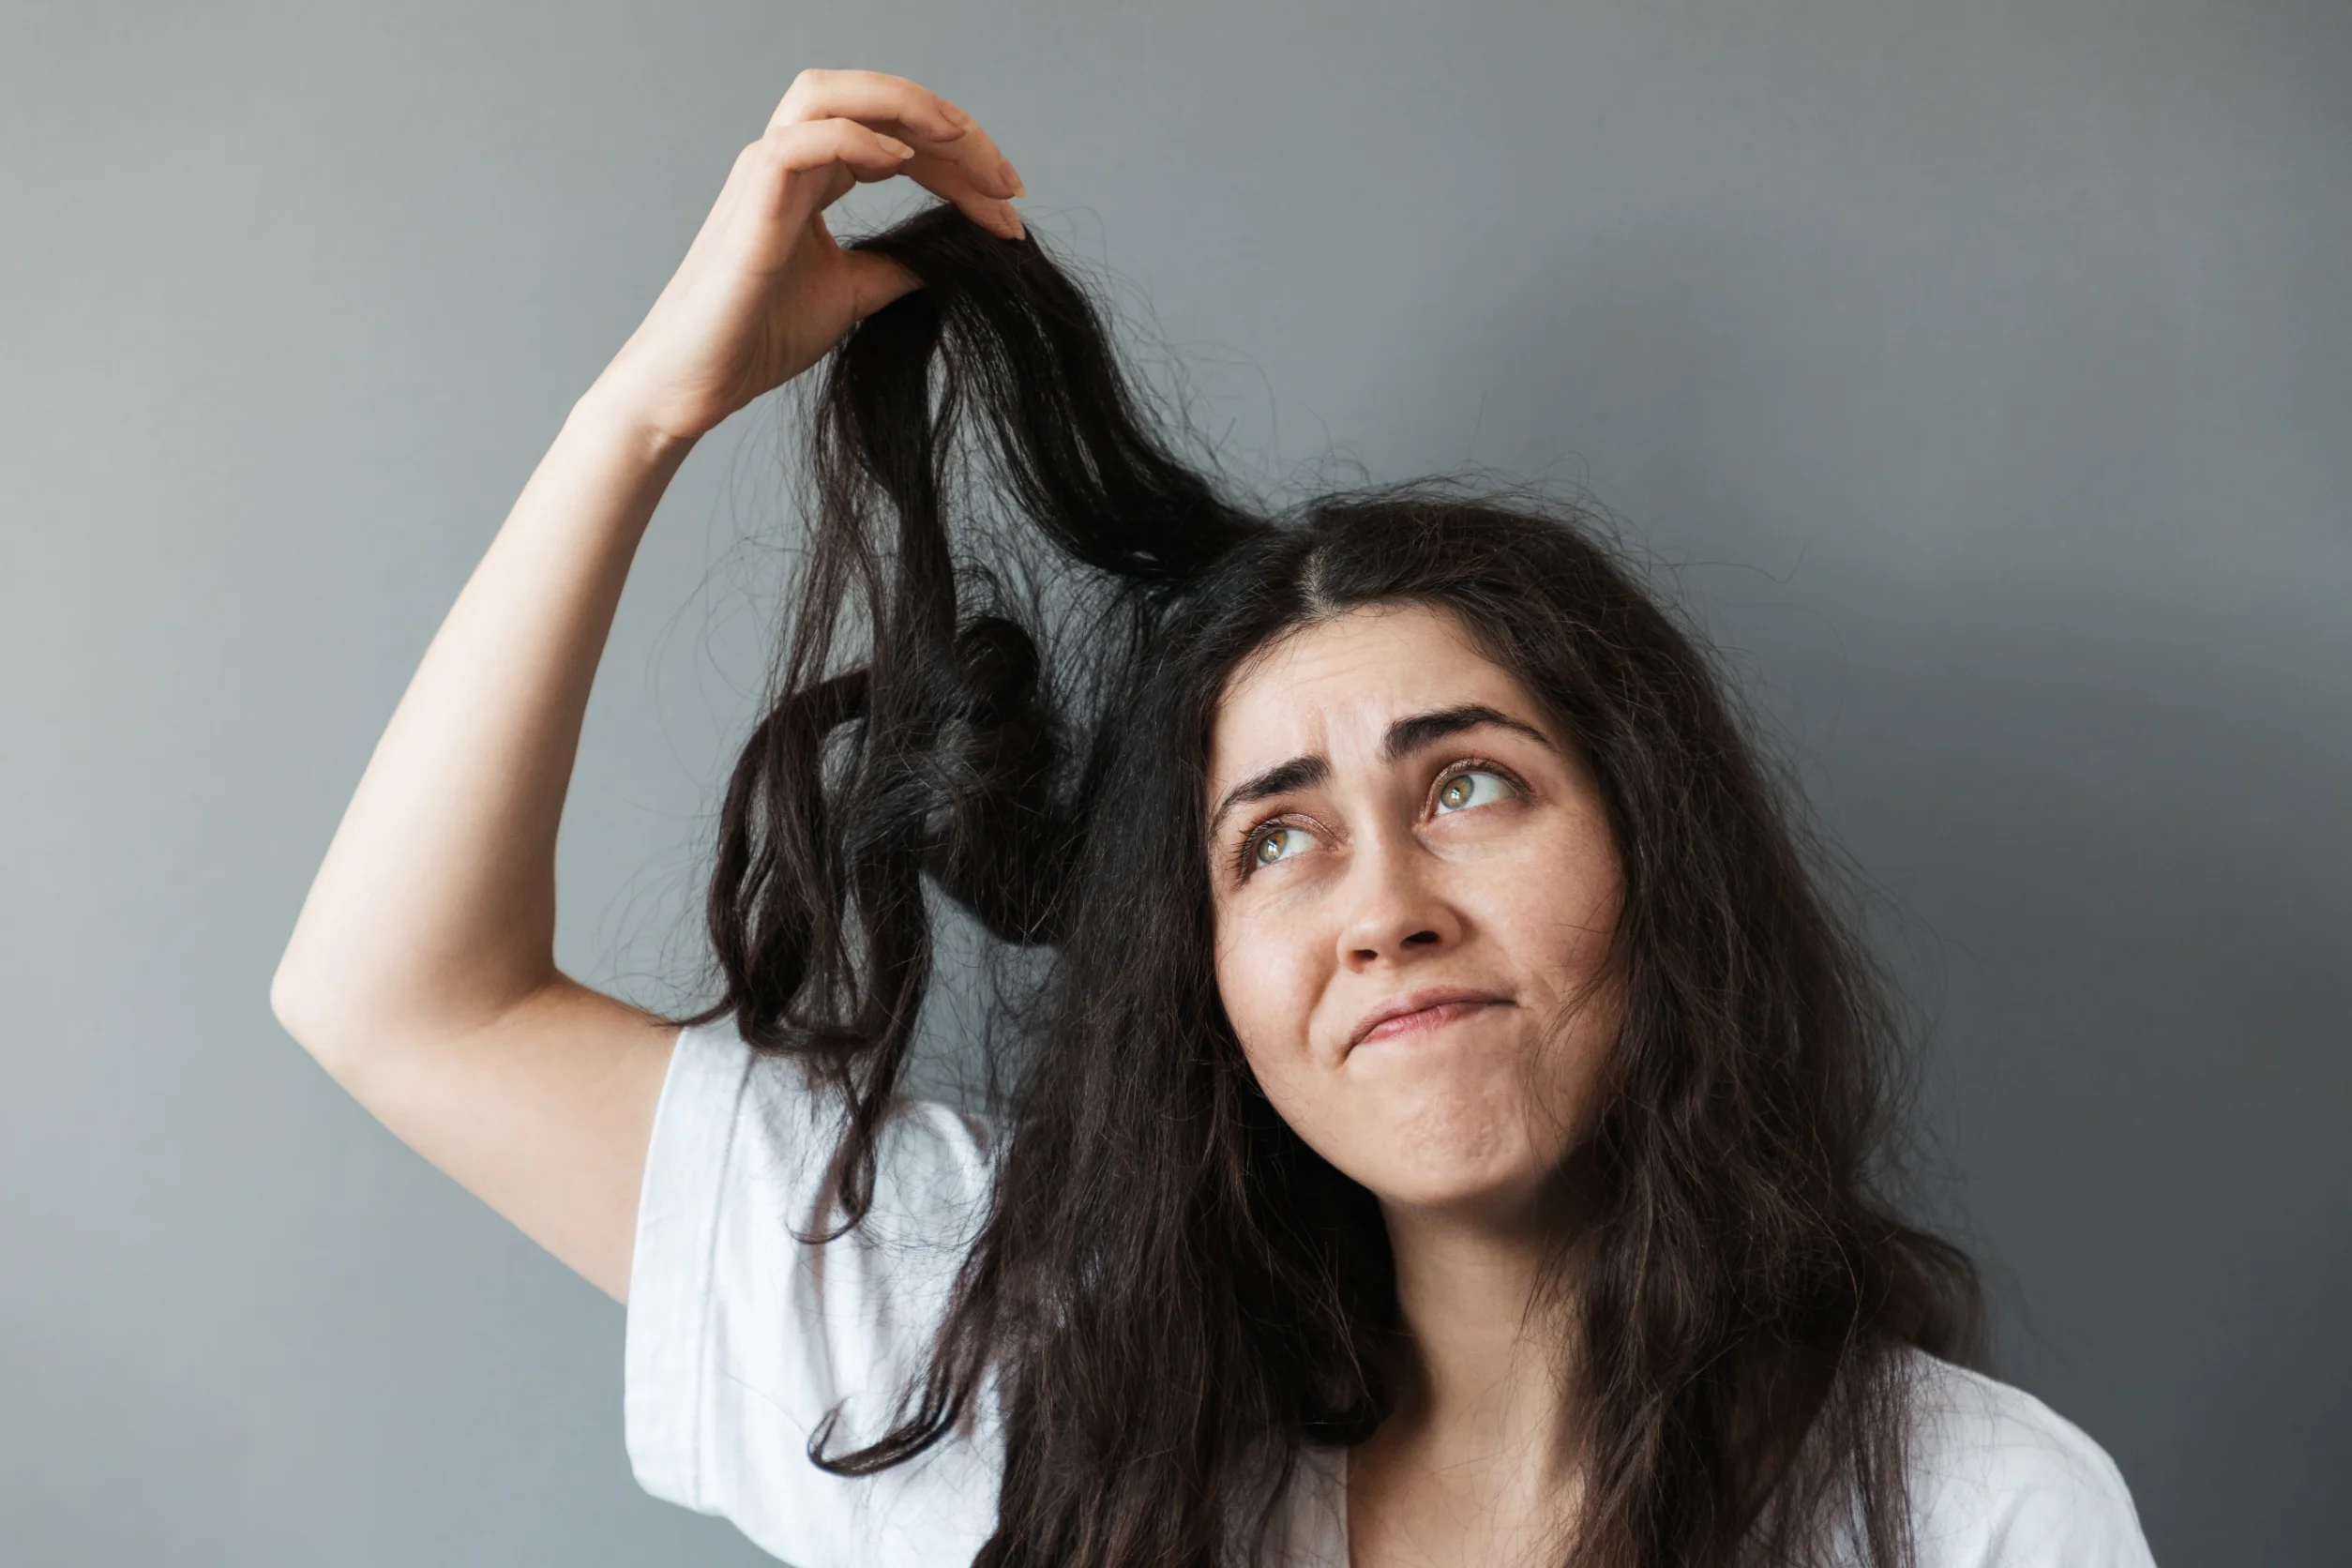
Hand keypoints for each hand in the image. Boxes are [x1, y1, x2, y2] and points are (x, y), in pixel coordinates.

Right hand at [591, 69, 1024, 442]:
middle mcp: (788, 162)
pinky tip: (902, 163)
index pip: (898, 139)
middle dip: (946, 123)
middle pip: (870, 98)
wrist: (698, 384)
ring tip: (962, 142)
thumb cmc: (760, 338)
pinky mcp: (751, 203)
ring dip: (904, 107)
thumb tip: (953, 255)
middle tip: (1007, 178)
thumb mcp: (855, 295)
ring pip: (827, 94)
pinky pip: (801, 141)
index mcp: (813, 179)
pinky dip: (854, 139)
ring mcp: (765, 175)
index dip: (960, 163)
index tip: (1010, 206)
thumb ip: (900, 265)